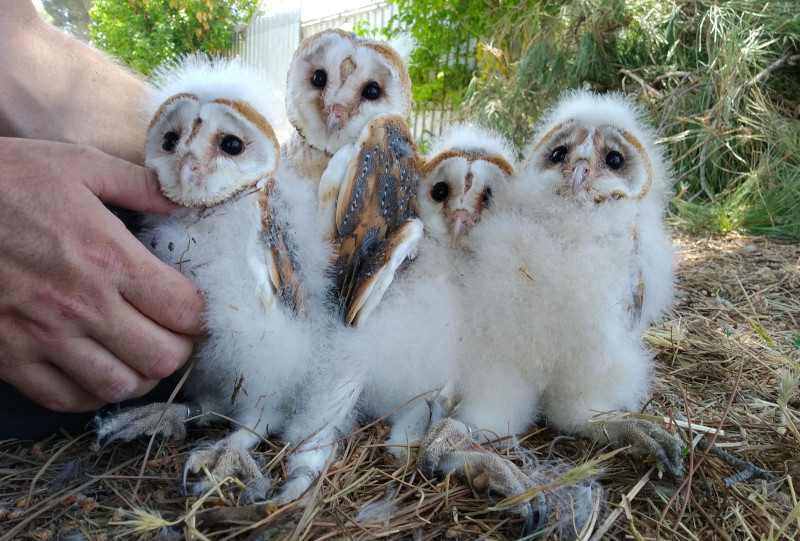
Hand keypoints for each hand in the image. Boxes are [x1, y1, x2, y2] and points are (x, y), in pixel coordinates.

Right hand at [0, 138, 205, 411]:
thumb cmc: (7, 181)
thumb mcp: (80, 166)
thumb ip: (140, 185)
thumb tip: (182, 199)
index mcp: (109, 258)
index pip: (185, 310)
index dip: (199, 315)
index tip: (193, 309)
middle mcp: (84, 306)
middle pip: (162, 358)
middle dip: (179, 349)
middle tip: (173, 335)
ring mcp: (45, 337)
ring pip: (119, 387)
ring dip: (139, 375)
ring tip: (138, 355)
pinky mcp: (11, 357)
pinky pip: (66, 399)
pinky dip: (91, 394)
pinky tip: (97, 371)